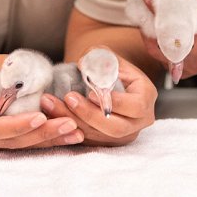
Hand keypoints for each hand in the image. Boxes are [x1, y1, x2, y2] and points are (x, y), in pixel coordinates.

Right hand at [0, 54, 80, 148]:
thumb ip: (11, 69)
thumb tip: (42, 72)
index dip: (17, 125)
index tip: (41, 117)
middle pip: (6, 141)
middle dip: (40, 135)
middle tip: (70, 126)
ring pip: (13, 147)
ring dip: (45, 142)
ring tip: (74, 134)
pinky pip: (14, 145)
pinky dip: (38, 140)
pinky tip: (63, 136)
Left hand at [41, 56, 156, 145]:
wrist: (105, 79)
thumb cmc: (108, 65)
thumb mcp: (108, 55)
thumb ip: (98, 56)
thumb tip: (83, 64)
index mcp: (146, 98)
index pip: (135, 106)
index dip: (114, 102)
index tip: (90, 93)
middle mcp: (138, 121)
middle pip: (116, 128)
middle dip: (89, 115)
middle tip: (69, 98)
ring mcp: (123, 135)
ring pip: (98, 136)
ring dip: (73, 121)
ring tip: (50, 103)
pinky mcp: (107, 141)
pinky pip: (88, 140)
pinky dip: (68, 128)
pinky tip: (51, 114)